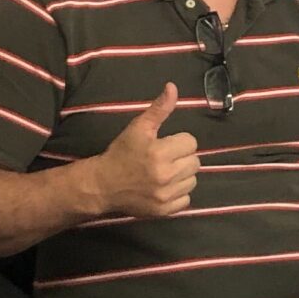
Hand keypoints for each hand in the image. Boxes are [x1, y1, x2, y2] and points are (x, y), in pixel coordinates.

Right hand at [89, 83, 199, 219]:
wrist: (103, 185)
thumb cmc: (121, 153)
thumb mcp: (138, 127)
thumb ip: (159, 109)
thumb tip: (173, 87)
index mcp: (160, 152)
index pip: (191, 142)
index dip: (178, 141)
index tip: (165, 145)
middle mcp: (166, 175)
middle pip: (195, 162)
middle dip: (182, 158)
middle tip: (165, 158)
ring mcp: (166, 195)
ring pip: (193, 180)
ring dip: (182, 175)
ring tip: (165, 172)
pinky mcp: (165, 210)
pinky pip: (187, 199)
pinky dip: (179, 193)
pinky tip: (164, 187)